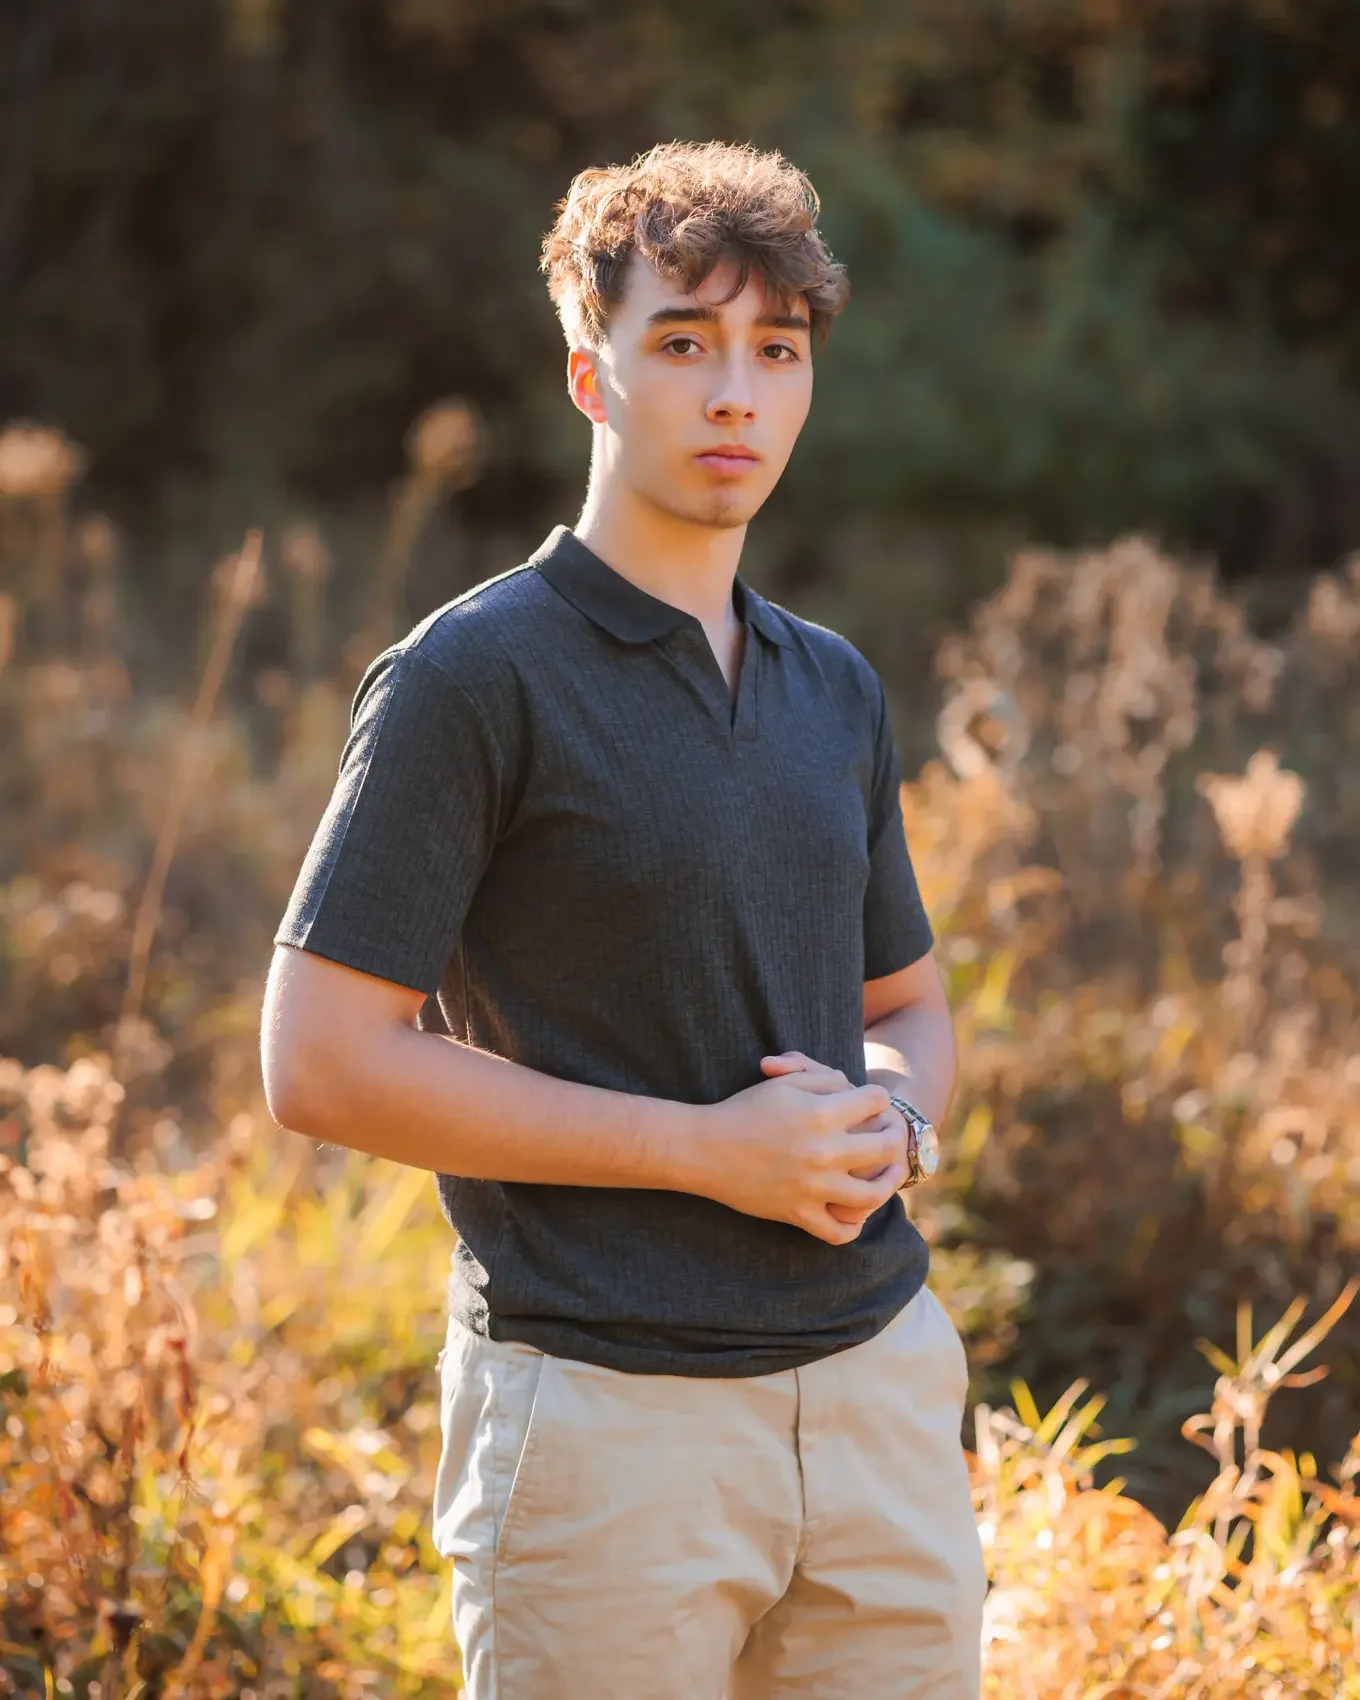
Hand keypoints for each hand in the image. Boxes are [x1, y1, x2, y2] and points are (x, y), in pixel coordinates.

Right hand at [691, 1060, 904, 1246]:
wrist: (704, 1150)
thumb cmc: (743, 1110)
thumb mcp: (783, 1083)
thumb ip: (823, 1079)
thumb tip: (851, 1087)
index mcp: (821, 1114)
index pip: (875, 1101)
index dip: (877, 1097)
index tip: (872, 1102)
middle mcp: (823, 1152)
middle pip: (884, 1147)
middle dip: (894, 1136)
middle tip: (891, 1136)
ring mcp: (813, 1187)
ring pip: (872, 1195)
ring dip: (888, 1184)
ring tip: (889, 1174)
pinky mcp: (799, 1214)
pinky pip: (839, 1232)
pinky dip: (853, 1225)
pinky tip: (855, 1212)